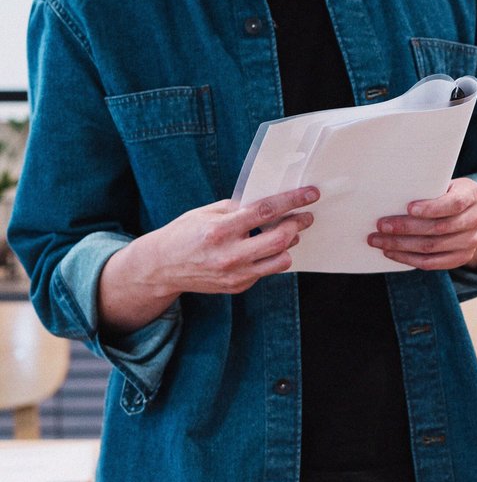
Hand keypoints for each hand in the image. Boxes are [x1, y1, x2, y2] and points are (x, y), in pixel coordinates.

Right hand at [98, 187, 317, 332]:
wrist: (160, 268)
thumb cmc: (183, 234)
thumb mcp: (205, 213)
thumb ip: (237, 207)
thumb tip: (268, 200)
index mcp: (220, 230)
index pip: (265, 211)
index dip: (292, 201)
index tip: (310, 194)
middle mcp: (229, 254)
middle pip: (280, 239)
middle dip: (298, 224)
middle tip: (305, 216)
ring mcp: (235, 274)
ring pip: (281, 260)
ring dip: (289, 244)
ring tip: (286, 233)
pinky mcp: (238, 286)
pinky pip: (266, 270)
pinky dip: (270, 257)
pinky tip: (262, 248)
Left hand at [370, 176, 476, 270]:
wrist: (466, 213)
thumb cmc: (445, 194)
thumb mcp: (443, 184)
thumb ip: (426, 189)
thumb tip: (390, 196)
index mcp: (473, 194)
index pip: (455, 203)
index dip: (432, 208)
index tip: (409, 208)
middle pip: (439, 228)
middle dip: (406, 228)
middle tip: (381, 226)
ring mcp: (471, 241)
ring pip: (432, 247)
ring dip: (401, 245)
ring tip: (378, 240)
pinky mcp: (462, 258)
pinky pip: (432, 263)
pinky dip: (408, 258)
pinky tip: (391, 252)